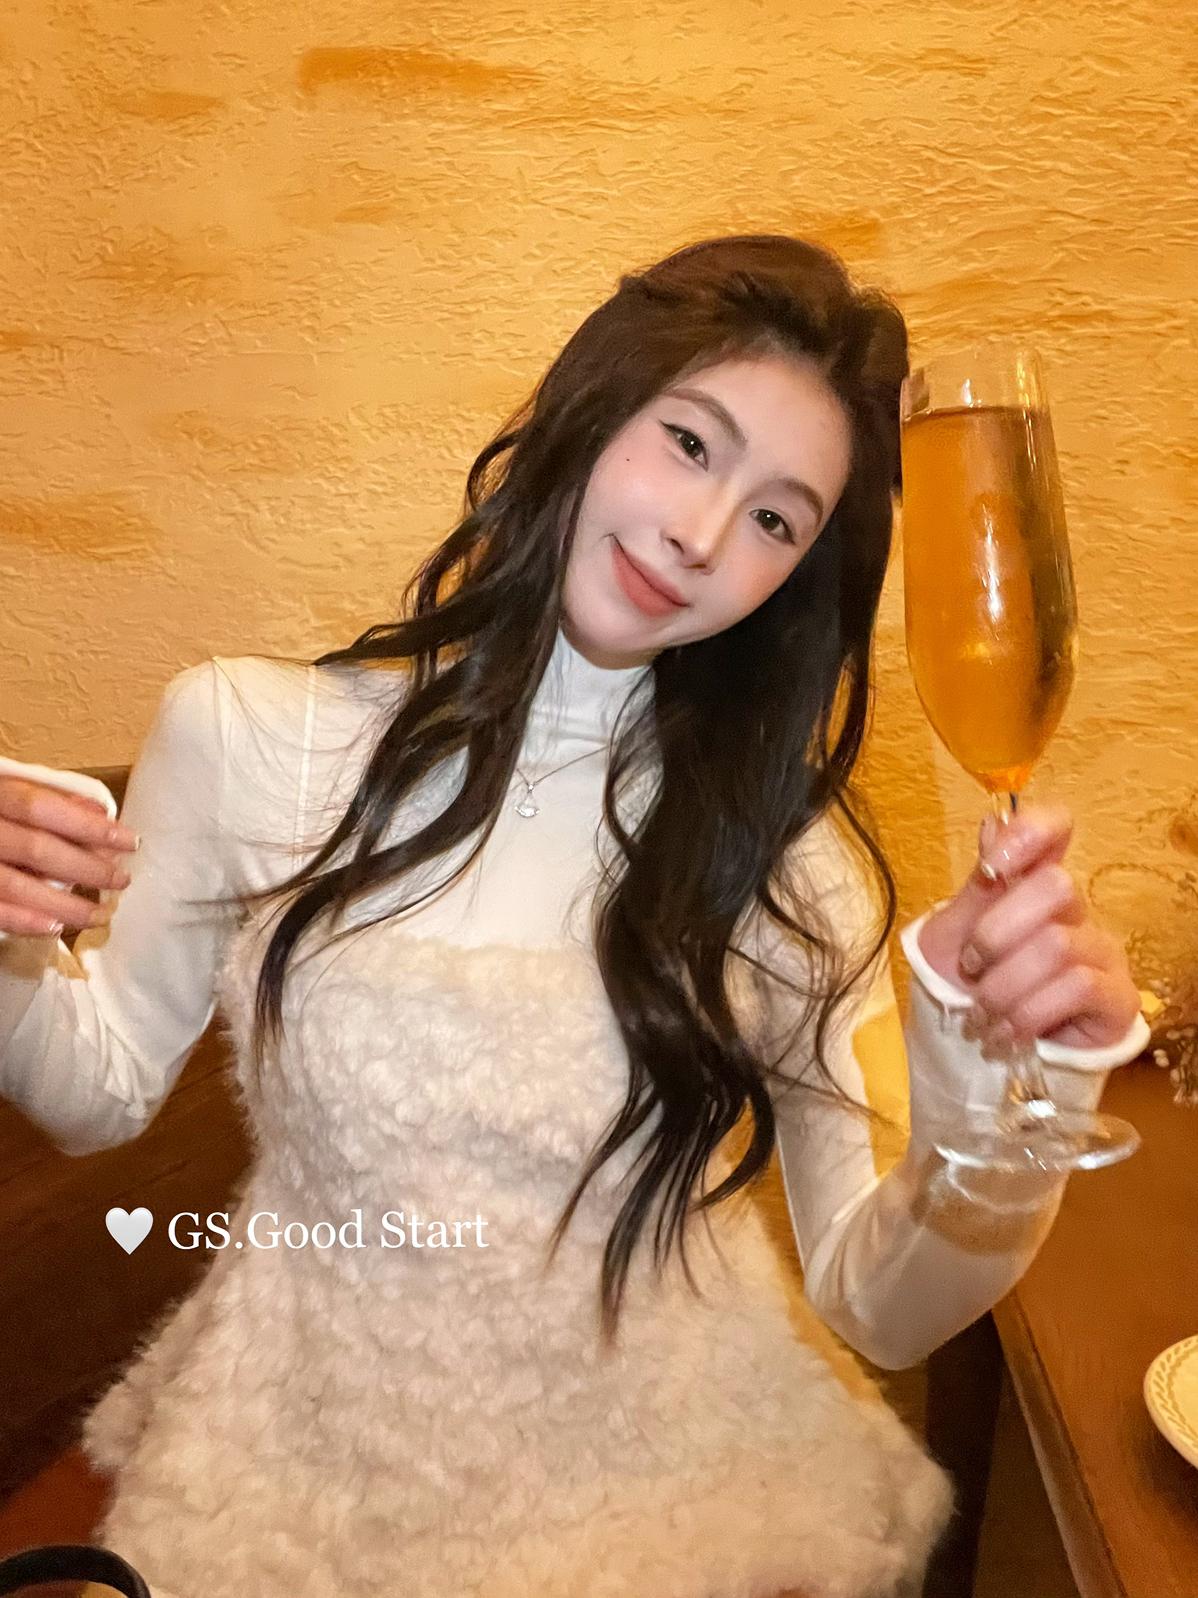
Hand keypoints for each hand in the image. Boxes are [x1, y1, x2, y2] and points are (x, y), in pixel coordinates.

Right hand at [0, 777, 138, 936]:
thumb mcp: (3, 790)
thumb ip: (43, 797)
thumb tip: (98, 812)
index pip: (42, 807)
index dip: (87, 826)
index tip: (129, 842)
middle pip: (36, 848)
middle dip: (86, 868)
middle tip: (122, 881)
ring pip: (16, 885)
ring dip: (64, 905)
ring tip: (99, 916)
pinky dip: (22, 920)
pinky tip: (53, 930)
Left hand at [916, 801, 1142, 1052]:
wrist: (987, 1049)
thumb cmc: (970, 986)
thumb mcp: (955, 936)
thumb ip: (977, 887)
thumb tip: (991, 824)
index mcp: (1032, 885)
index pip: (1055, 829)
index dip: (1029, 835)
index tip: (990, 871)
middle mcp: (1075, 911)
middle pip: (1056, 885)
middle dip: (996, 934)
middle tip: (970, 970)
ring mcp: (1101, 951)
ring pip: (1057, 945)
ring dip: (1004, 988)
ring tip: (981, 1017)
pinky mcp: (1117, 997)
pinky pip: (1078, 986)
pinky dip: (1028, 1013)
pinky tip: (1006, 1034)